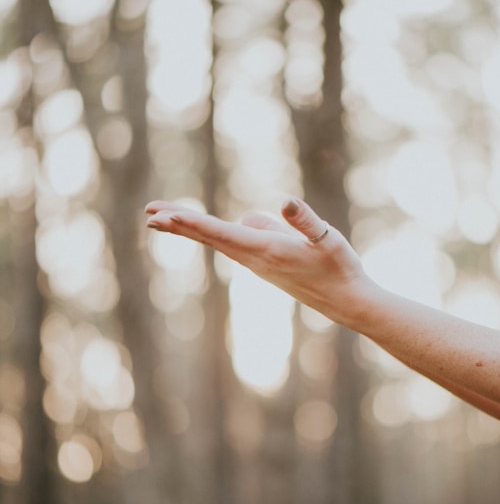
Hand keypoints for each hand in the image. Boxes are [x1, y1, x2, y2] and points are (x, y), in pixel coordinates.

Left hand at [145, 198, 371, 322]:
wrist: (346, 301)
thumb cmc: (340, 269)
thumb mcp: (328, 240)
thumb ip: (306, 222)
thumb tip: (285, 202)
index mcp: (268, 250)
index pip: (222, 233)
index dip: (192, 223)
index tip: (164, 216)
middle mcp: (256, 259)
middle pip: (210, 238)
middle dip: (179, 225)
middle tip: (149, 214)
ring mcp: (259, 264)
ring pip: (219, 241)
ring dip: (191, 229)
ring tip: (166, 218)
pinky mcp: (266, 265)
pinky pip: (232, 245)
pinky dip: (212, 235)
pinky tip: (213, 230)